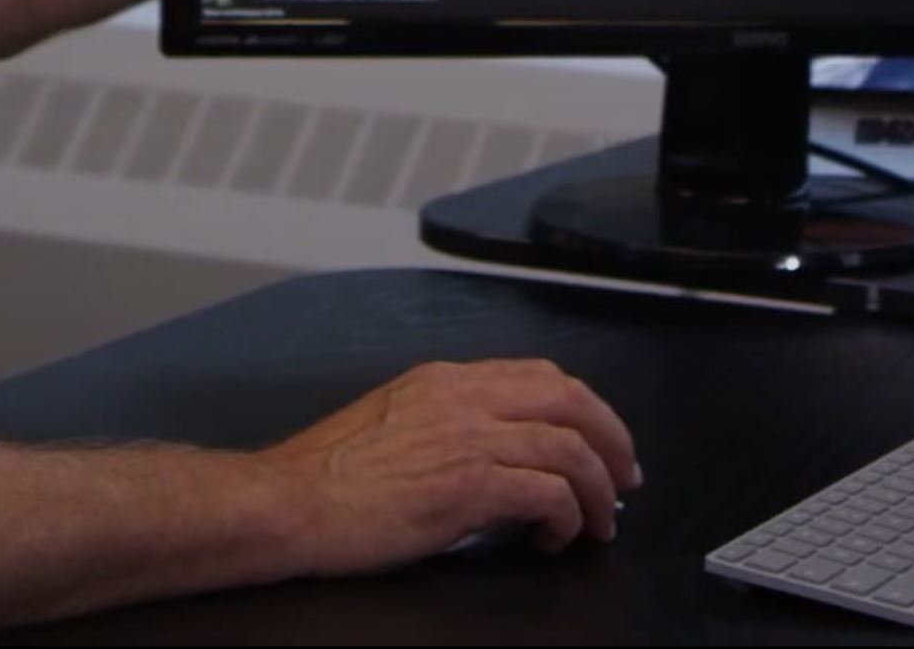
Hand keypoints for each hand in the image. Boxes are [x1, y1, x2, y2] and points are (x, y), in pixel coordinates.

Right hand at [260, 358, 642, 574]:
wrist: (288, 502)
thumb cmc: (327, 475)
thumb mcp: (392, 419)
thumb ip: (445, 421)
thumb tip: (492, 449)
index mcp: (445, 381)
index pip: (542, 377)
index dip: (587, 409)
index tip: (604, 442)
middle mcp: (462, 400)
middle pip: (571, 401)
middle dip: (612, 441)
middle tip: (625, 479)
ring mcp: (467, 440)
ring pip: (569, 449)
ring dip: (598, 490)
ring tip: (597, 523)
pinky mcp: (467, 487)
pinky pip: (547, 493)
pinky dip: (565, 517)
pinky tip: (555, 537)